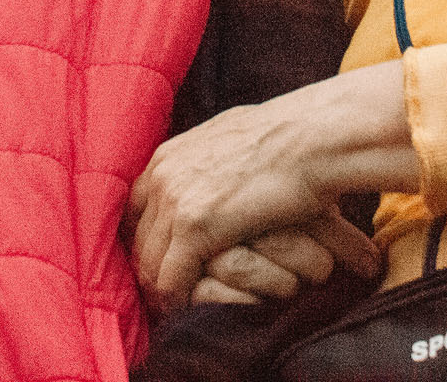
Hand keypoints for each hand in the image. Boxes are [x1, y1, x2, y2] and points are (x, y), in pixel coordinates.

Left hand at [126, 61, 405, 311]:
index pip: (135, 210)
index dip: (150, 239)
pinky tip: (195, 310)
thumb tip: (212, 169)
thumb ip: (207, 160)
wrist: (311, 137)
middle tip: (175, 292)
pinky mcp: (194, 227)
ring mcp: (174, 200)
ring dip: (166, 290)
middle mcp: (161, 175)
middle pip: (138, 240)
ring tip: (185, 307)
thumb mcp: (229, 140)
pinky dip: (180, 301)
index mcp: (167, 156)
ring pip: (150, 265)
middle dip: (154, 268)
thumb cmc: (286, 140)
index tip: (168, 260)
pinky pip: (170, 281)